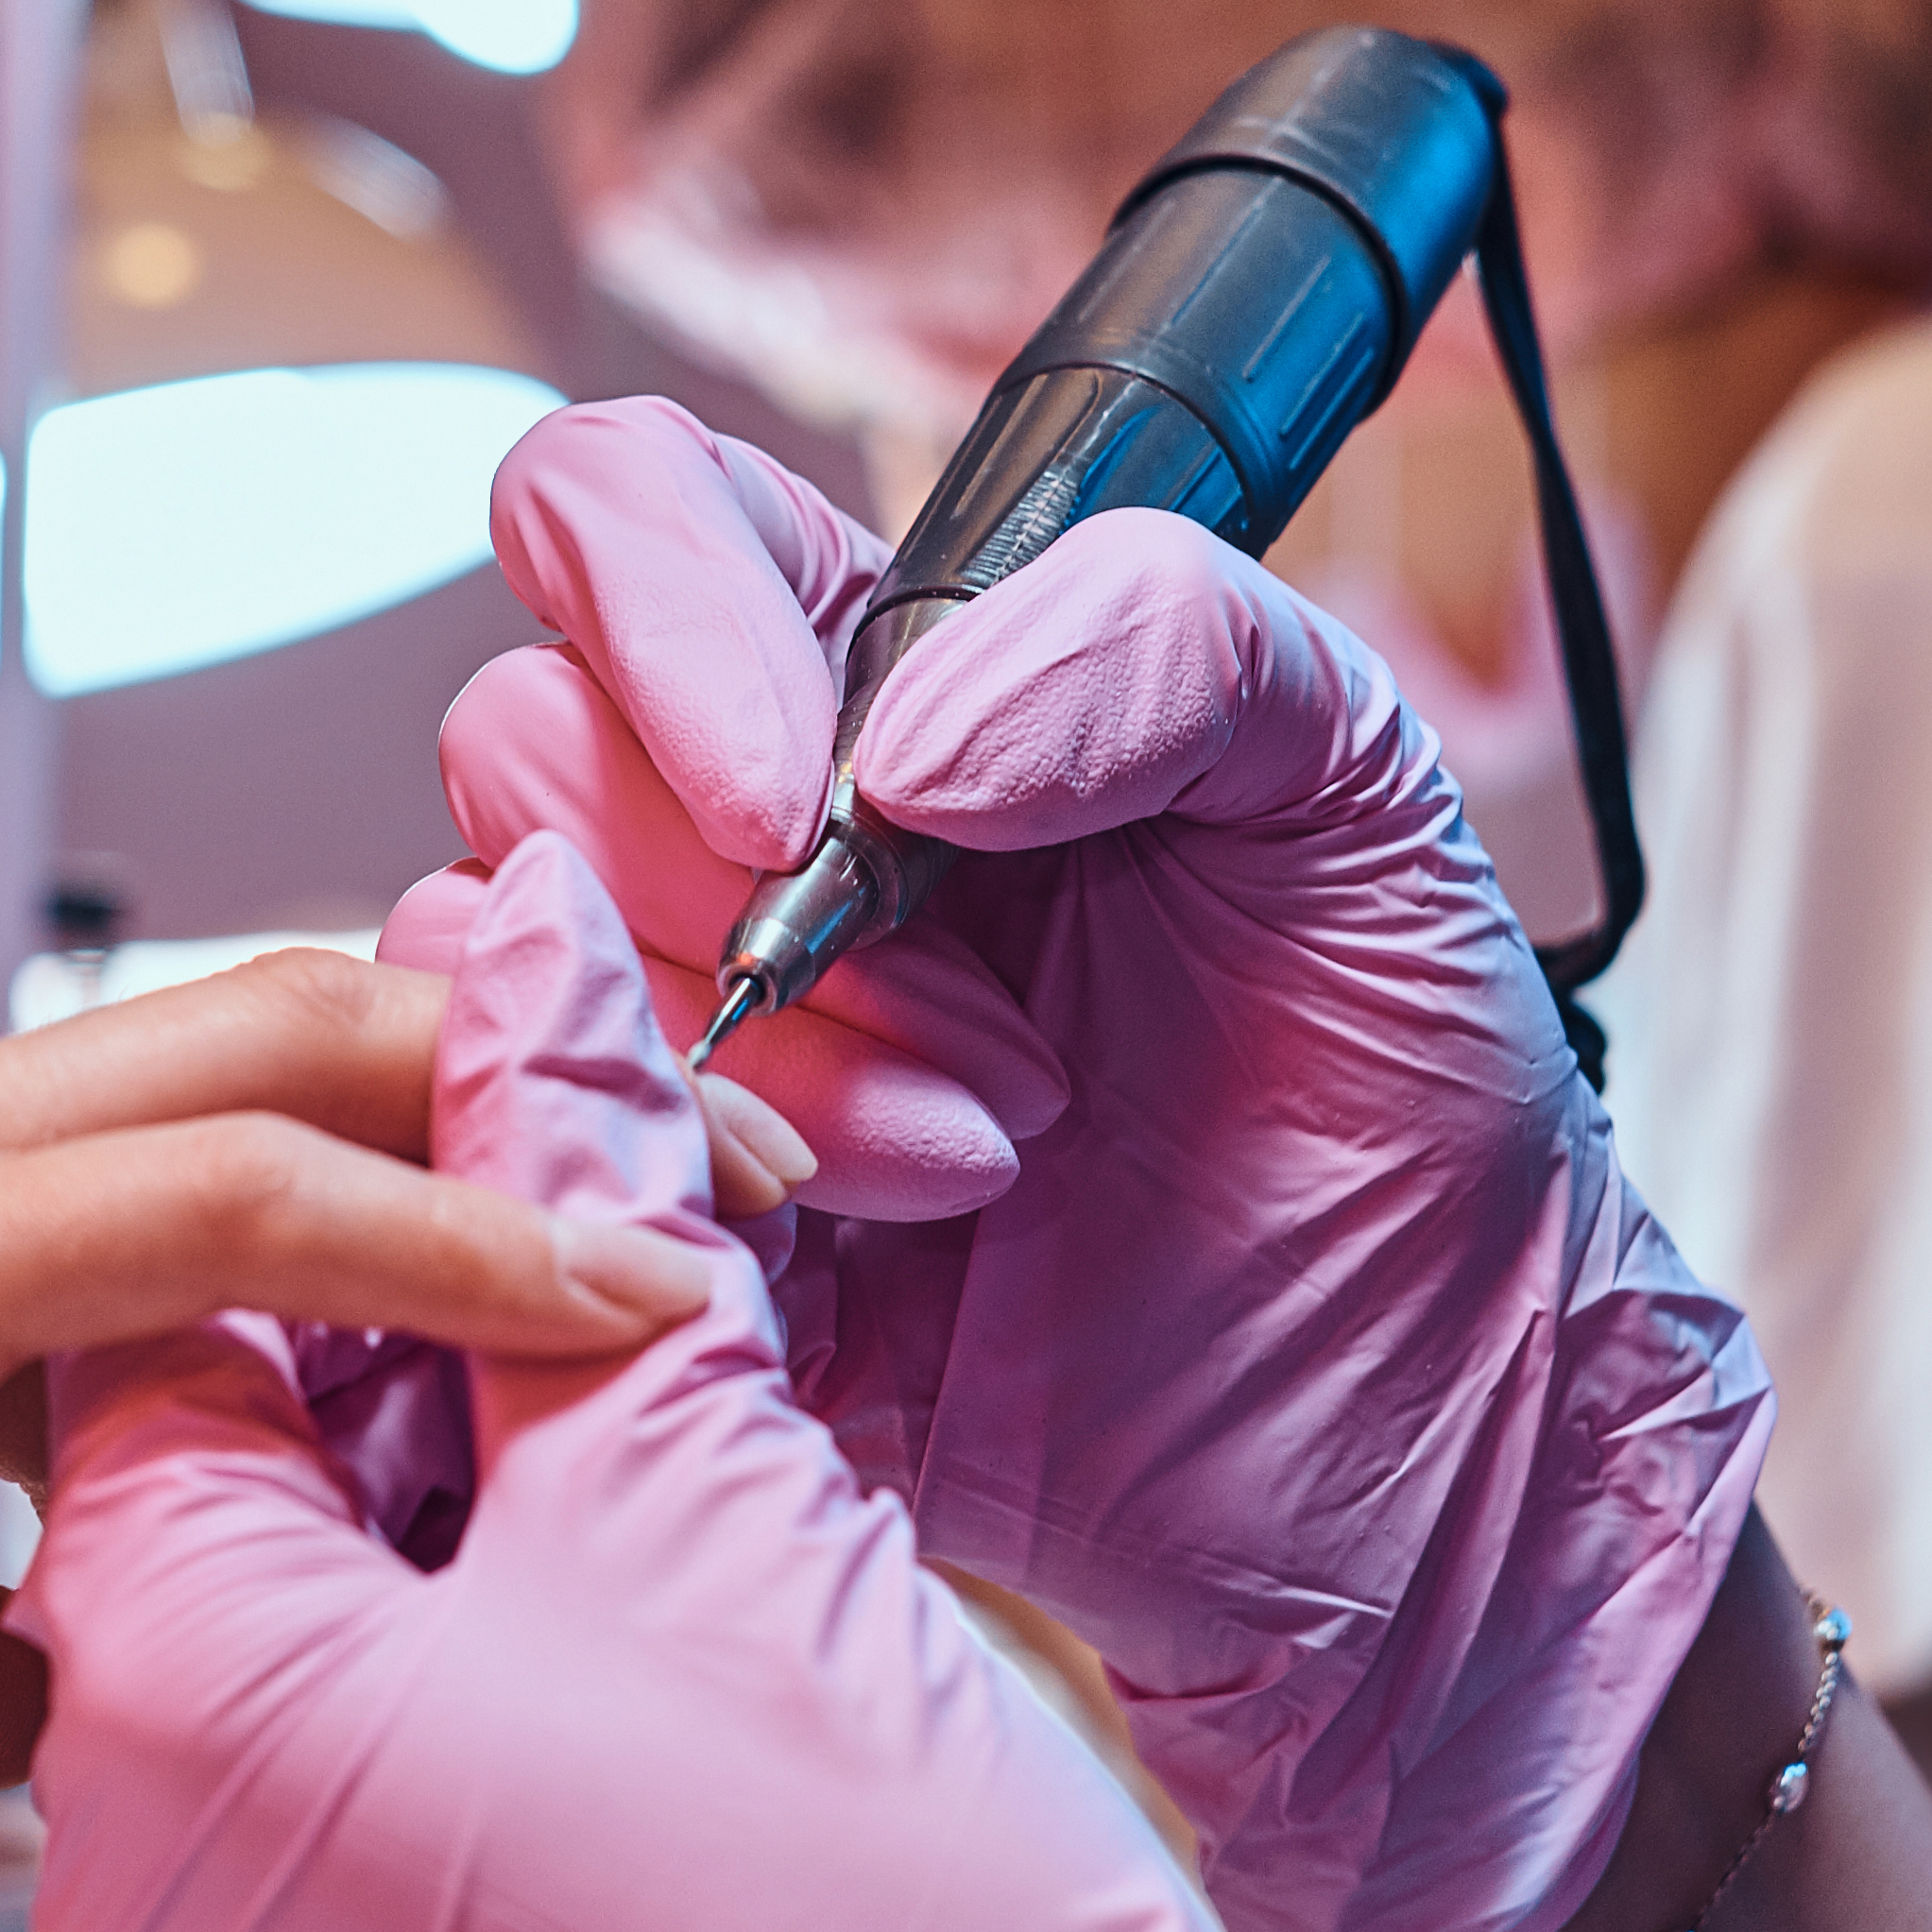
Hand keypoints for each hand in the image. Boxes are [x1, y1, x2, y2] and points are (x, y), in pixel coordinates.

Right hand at [0, 952, 718, 1766]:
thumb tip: (51, 1681)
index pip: (156, 1122)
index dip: (392, 1157)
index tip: (579, 1244)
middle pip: (280, 1043)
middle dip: (523, 1098)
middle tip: (749, 1182)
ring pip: (297, 1078)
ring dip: (537, 1143)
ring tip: (765, 1217)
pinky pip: (227, 1211)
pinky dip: (452, 1245)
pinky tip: (619, 1305)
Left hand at [9, 841, 1643, 1931]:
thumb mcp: (715, 1485)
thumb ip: (580, 1184)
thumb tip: (522, 968)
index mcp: (157, 1710)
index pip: (161, 1328)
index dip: (376, 1203)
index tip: (542, 1160)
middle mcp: (119, 1909)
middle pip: (208, 1506)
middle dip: (423, 1379)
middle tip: (641, 1341)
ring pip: (285, 1678)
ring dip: (463, 1555)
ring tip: (677, 1527)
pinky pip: (336, 1852)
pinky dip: (475, 1730)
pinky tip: (666, 1704)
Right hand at [393, 400, 1767, 1931]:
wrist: (1426, 1420)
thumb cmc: (1397, 1086)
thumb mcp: (1354, 781)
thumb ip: (1158, 640)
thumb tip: (902, 736)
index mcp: (880, 668)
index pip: (628, 511)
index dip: (658, 614)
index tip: (809, 789)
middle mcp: (739, 834)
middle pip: (524, 744)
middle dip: (738, 901)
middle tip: (997, 1037)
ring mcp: (675, 1042)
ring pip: (505, 973)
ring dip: (757, 1079)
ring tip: (985, 1165)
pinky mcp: (652, 1244)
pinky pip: (515, 1182)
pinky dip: (680, 1214)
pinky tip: (890, 1272)